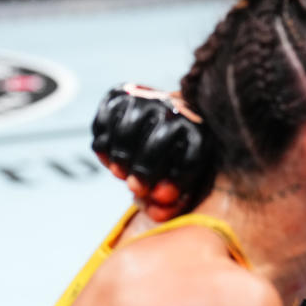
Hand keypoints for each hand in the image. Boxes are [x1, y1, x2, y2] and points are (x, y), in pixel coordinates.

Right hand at [91, 84, 213, 219]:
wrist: (167, 114)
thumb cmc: (176, 159)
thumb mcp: (184, 182)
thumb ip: (173, 203)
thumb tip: (157, 213)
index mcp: (202, 130)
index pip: (192, 157)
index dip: (174, 184)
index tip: (159, 198)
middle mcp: (177, 108)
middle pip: (157, 143)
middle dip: (142, 173)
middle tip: (135, 187)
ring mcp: (149, 97)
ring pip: (127, 130)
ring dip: (120, 158)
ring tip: (121, 172)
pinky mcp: (121, 93)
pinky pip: (104, 121)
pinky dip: (103, 145)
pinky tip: (110, 156)